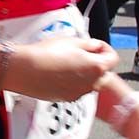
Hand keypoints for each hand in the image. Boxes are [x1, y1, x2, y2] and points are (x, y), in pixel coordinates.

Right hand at [5, 37, 119, 102]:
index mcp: (96, 67)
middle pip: (103, 73)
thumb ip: (89, 44)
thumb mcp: (71, 41)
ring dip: (84, 73)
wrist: (24, 70)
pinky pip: (77, 89)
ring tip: (67, 62)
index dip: (105, 48)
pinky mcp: (67, 98)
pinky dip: (73, 82)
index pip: (113, 58)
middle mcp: (92, 83)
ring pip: (90, 82)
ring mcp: (80, 93)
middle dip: (96, 63)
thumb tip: (94, 47)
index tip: (95, 45)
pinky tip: (58, 73)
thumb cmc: (45, 54)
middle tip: (82, 53)